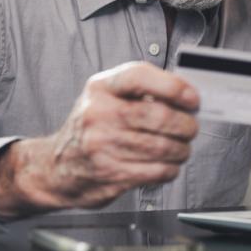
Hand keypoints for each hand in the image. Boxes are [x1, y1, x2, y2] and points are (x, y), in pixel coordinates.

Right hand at [0, 62, 199, 219]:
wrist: (56, 167)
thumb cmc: (92, 127)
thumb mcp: (106, 98)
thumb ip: (142, 92)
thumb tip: (187, 95)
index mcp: (100, 88)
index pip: (139, 76)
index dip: (172, 86)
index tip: (193, 98)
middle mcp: (98, 114)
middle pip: (157, 116)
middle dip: (185, 124)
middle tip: (191, 128)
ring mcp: (101, 146)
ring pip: (161, 147)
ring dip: (181, 149)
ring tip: (182, 148)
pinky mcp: (109, 174)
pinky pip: (155, 171)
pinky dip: (170, 168)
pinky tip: (168, 164)